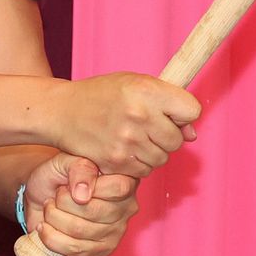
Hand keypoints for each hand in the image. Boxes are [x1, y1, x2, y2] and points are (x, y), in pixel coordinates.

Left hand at [23, 153, 139, 255]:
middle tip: (55, 196)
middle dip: (62, 202)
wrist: (42, 196)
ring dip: (54, 218)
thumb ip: (79, 169)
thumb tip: (83, 194)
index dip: (87, 186)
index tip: (67, 185)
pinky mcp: (103, 250)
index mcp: (125, 180)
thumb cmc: (58, 176)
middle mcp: (126, 207)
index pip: (117, 188)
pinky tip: (46, 226)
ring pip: (79, 231)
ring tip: (49, 209)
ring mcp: (117, 231)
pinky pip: (74, 250)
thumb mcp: (66, 161)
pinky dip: (51, 237)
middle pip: (93, 212)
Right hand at [48, 73, 199, 177]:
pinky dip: (138, 164)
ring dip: (152, 151)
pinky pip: (145, 171)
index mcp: (146, 90)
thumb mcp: (135, 84)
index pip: (192, 110)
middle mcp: (139, 115)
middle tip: (145, 126)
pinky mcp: (118, 162)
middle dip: (166, 136)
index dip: (183, 113)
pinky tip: (123, 148)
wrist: (62, 111)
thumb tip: (192, 135)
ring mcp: (128, 141)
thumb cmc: (101, 95)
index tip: (169, 112)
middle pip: (178, 140)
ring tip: (131, 137)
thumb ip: (168, 102)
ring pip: (163, 158)